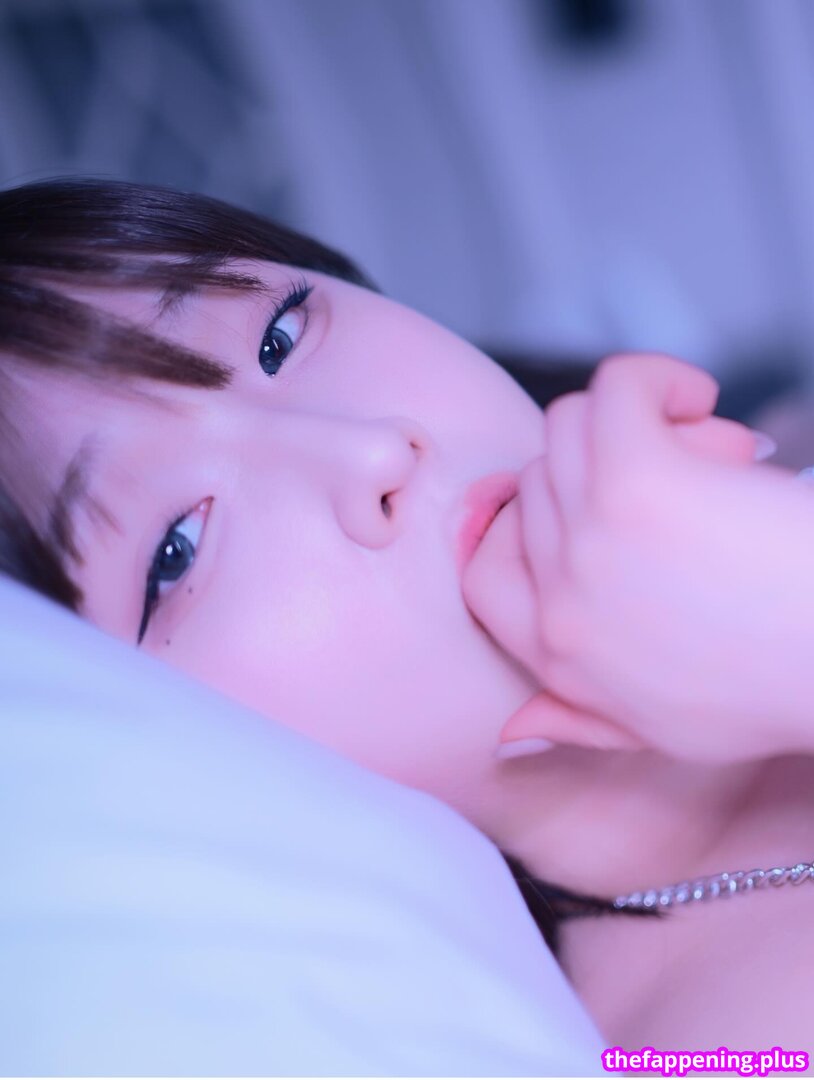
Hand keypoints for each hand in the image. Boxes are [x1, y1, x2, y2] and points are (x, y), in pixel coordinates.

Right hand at [466, 353, 813, 762]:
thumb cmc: (779, 683)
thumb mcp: (664, 733)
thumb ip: (582, 722)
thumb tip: (510, 731)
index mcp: (559, 658)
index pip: (484, 573)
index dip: (522, 524)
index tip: (584, 503)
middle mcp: (559, 601)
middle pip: (537, 483)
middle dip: (605, 471)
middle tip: (696, 488)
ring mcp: (588, 540)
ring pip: (569, 426)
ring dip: (636, 422)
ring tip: (714, 452)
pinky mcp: (633, 481)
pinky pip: (613, 386)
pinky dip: (655, 379)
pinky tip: (699, 400)